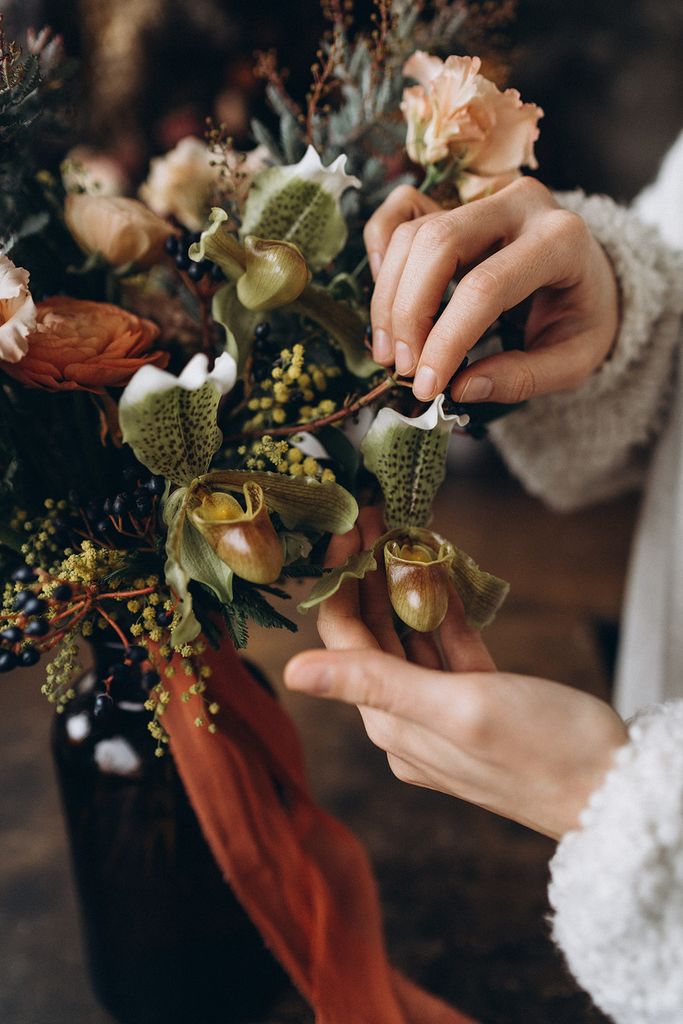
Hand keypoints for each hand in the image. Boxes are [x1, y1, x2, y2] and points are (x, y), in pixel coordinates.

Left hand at [285, 508, 627, 839]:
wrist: (614, 790)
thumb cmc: (543, 751)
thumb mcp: (458, 709)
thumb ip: (377, 683)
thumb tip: (291, 672)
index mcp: (392, 723)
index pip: (345, 643)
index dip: (342, 583)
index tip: (348, 529)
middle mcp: (408, 718)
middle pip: (374, 635)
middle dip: (371, 574)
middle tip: (377, 516)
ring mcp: (444, 709)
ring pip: (411, 636)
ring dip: (405, 585)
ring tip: (402, 530)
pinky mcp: (479, 700)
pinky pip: (448, 645)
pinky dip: (444, 608)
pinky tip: (440, 569)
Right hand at [363, 178, 619, 403]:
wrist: (592, 276)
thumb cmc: (584, 317)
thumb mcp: (575, 361)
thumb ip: (523, 377)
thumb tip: (462, 387)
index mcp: (560, 240)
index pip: (485, 286)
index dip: (446, 339)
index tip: (426, 385)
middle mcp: (520, 205)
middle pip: (438, 244)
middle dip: (408, 313)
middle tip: (404, 367)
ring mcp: (484, 198)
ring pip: (413, 233)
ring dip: (389, 297)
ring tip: (392, 352)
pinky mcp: (456, 201)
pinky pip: (402, 211)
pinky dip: (380, 249)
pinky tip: (384, 296)